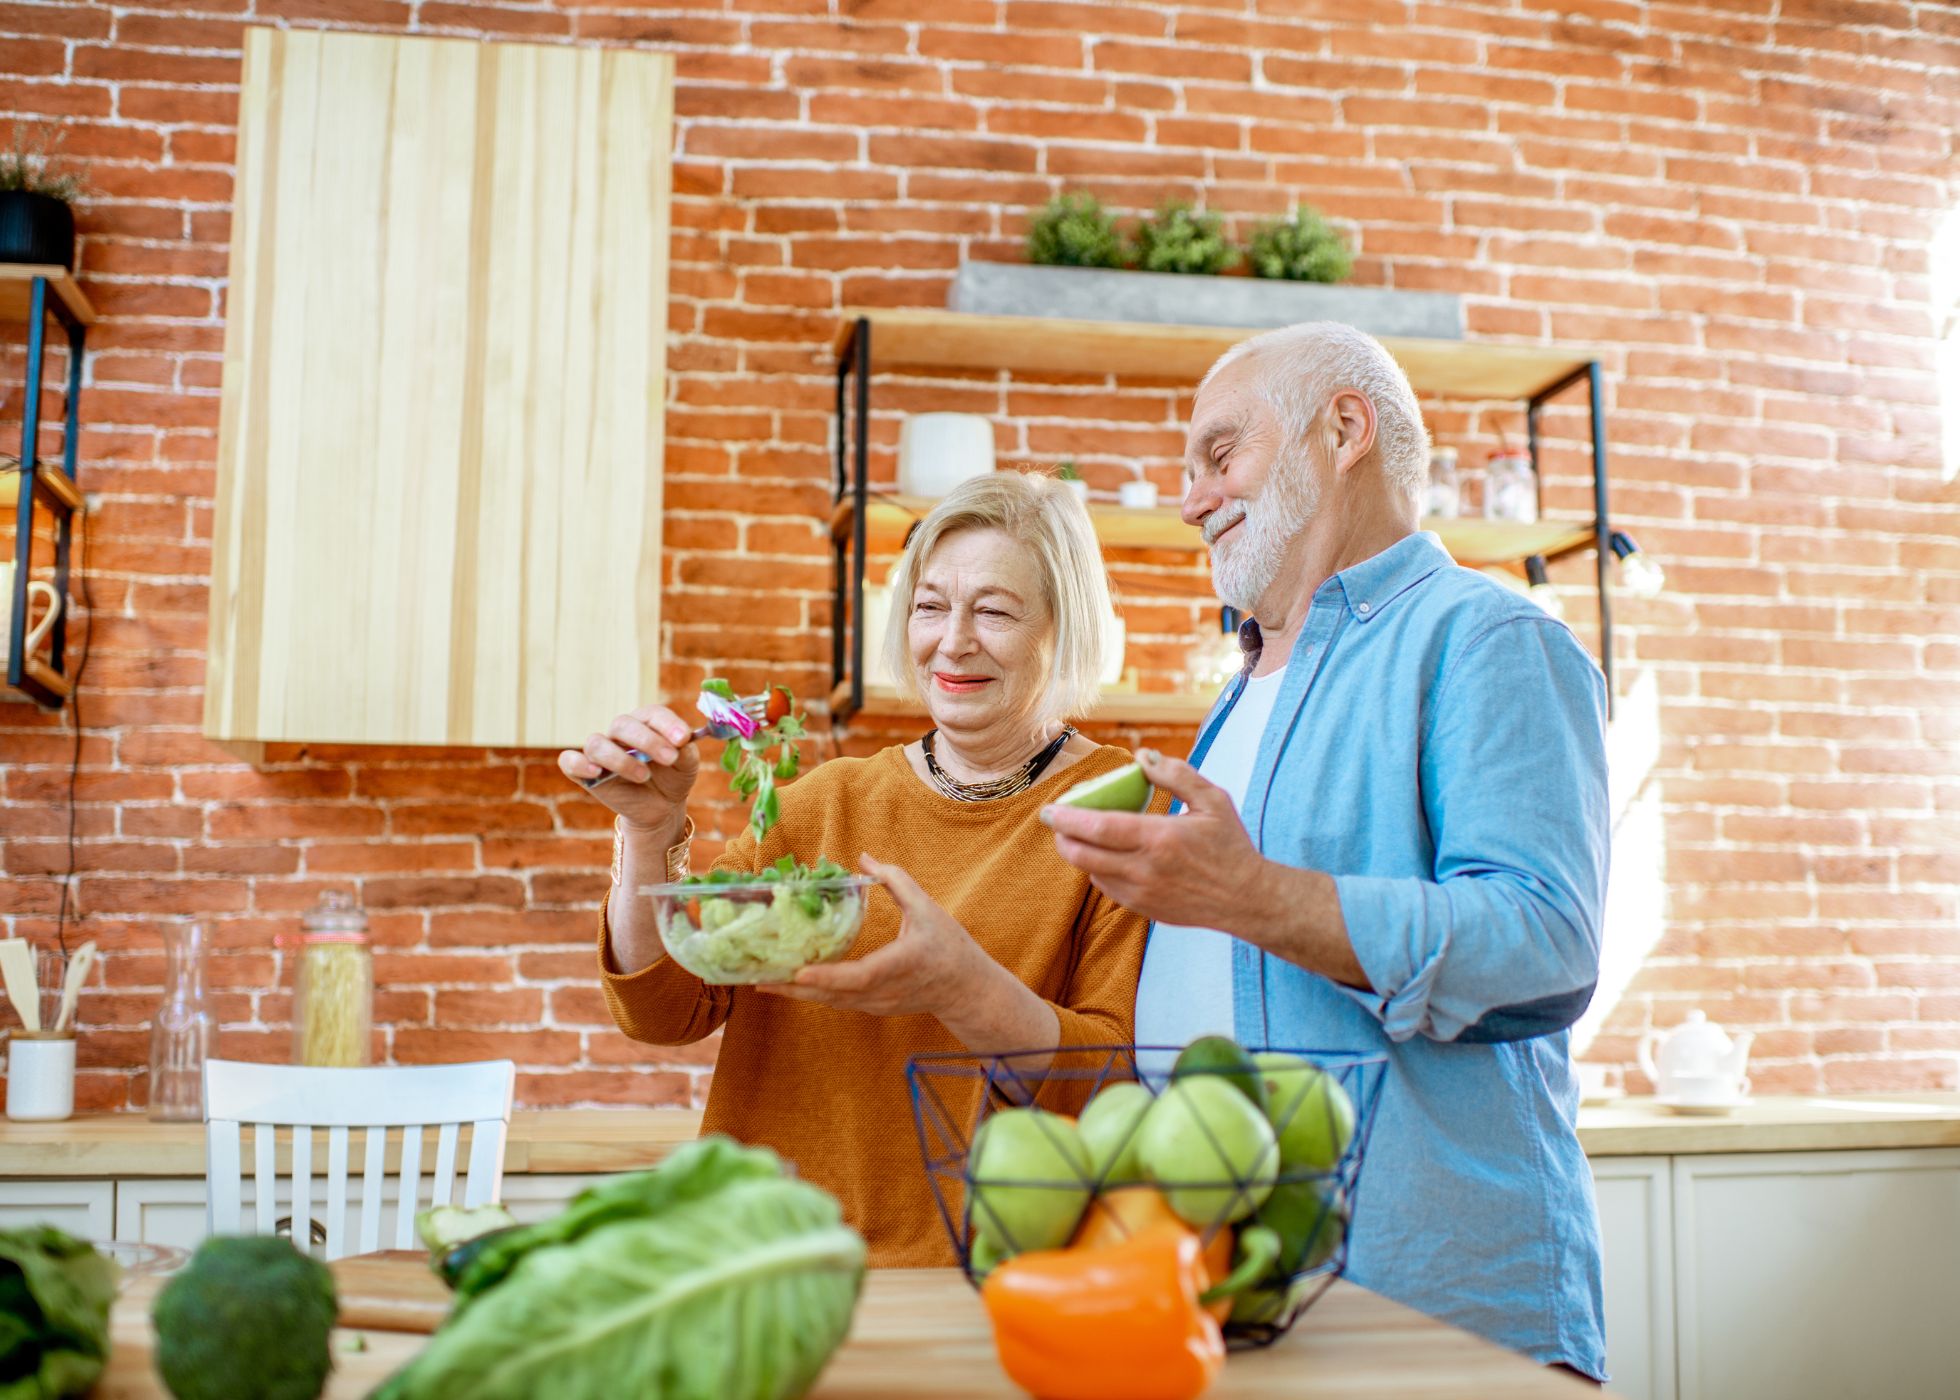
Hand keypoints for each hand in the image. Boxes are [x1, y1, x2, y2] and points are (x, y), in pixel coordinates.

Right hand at [557, 704, 700, 834]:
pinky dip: (579, 764)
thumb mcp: (687, 764)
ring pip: (597, 743)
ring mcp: (602, 751)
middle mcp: (621, 733)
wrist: (662, 806)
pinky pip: (569, 761)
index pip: (651, 713)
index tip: (683, 738)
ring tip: (644, 776)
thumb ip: (686, 750)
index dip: (667, 723)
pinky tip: (596, 772)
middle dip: (648, 741)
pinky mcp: (585, 772)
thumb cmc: (674, 777)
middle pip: (623, 725)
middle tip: (670, 758)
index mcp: (646, 723)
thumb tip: (682, 740)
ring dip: (621, 759)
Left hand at [758, 854, 995, 1019]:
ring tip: (763, 982)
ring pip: (831, 1002)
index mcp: (900, 965)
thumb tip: (864, 859)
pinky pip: (837, 1001)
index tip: (800, 973)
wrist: (966, 990)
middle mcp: (884, 991)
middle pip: (833, 995)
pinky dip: (813, 994)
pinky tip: (790, 984)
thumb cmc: (950, 948)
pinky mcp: (871, 1007)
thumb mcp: (928, 909)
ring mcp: (876, 1004)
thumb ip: (897, 881)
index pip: (859, 976)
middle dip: (794, 989)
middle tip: (758, 979)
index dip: (828, 976)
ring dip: (797, 995)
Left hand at [1041, 748, 1266, 930]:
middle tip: (1056, 821)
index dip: (1067, 818)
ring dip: (1079, 853)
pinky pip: (1107, 888)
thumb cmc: (1230, 846)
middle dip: (1062, 837)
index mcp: (1159, 839)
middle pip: (1083, 855)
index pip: (1098, 827)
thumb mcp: (1212, 800)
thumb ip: (1176, 775)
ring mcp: (1142, 894)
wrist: (1246, 900)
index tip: (1049, 809)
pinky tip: (1106, 854)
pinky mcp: (1144, 909)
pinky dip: (1098, 869)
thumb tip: (1141, 756)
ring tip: (1079, 834)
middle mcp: (1145, 870)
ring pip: (1091, 872)